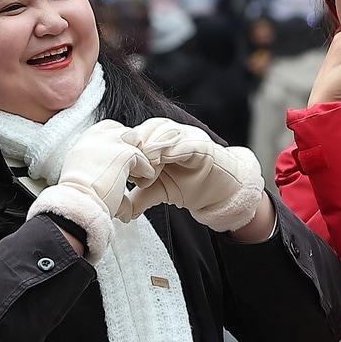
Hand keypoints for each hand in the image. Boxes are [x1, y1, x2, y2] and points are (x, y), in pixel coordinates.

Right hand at [27, 120, 152, 263]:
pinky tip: (144, 182)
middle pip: (123, 131)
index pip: (106, 129)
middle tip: (132, 167)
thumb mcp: (85, 181)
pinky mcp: (125, 154)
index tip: (121, 158)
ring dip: (139, 155)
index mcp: (83, 143)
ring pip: (135, 139)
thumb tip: (117, 198)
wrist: (78, 205)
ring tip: (138, 174)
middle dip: (130, 146)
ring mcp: (110, 143)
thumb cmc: (79, 200)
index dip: (117, 142)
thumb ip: (100, 176)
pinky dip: (146, 171)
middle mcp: (95, 138)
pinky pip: (144, 158)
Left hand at [121, 118, 265, 232]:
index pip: (135, 135)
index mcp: (157, 140)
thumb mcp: (160, 191)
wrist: (220, 191)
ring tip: (147, 171)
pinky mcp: (203, 145)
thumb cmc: (191, 185)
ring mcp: (187, 136)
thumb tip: (120, 211)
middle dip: (136, 149)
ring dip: (152, 150)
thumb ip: (140, 197)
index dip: (126, 149)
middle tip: (132, 171)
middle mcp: (171, 133)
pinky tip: (162, 161)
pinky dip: (172, 149)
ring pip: (163, 132)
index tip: (119, 168)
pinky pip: (185, 142)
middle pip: (146, 130)